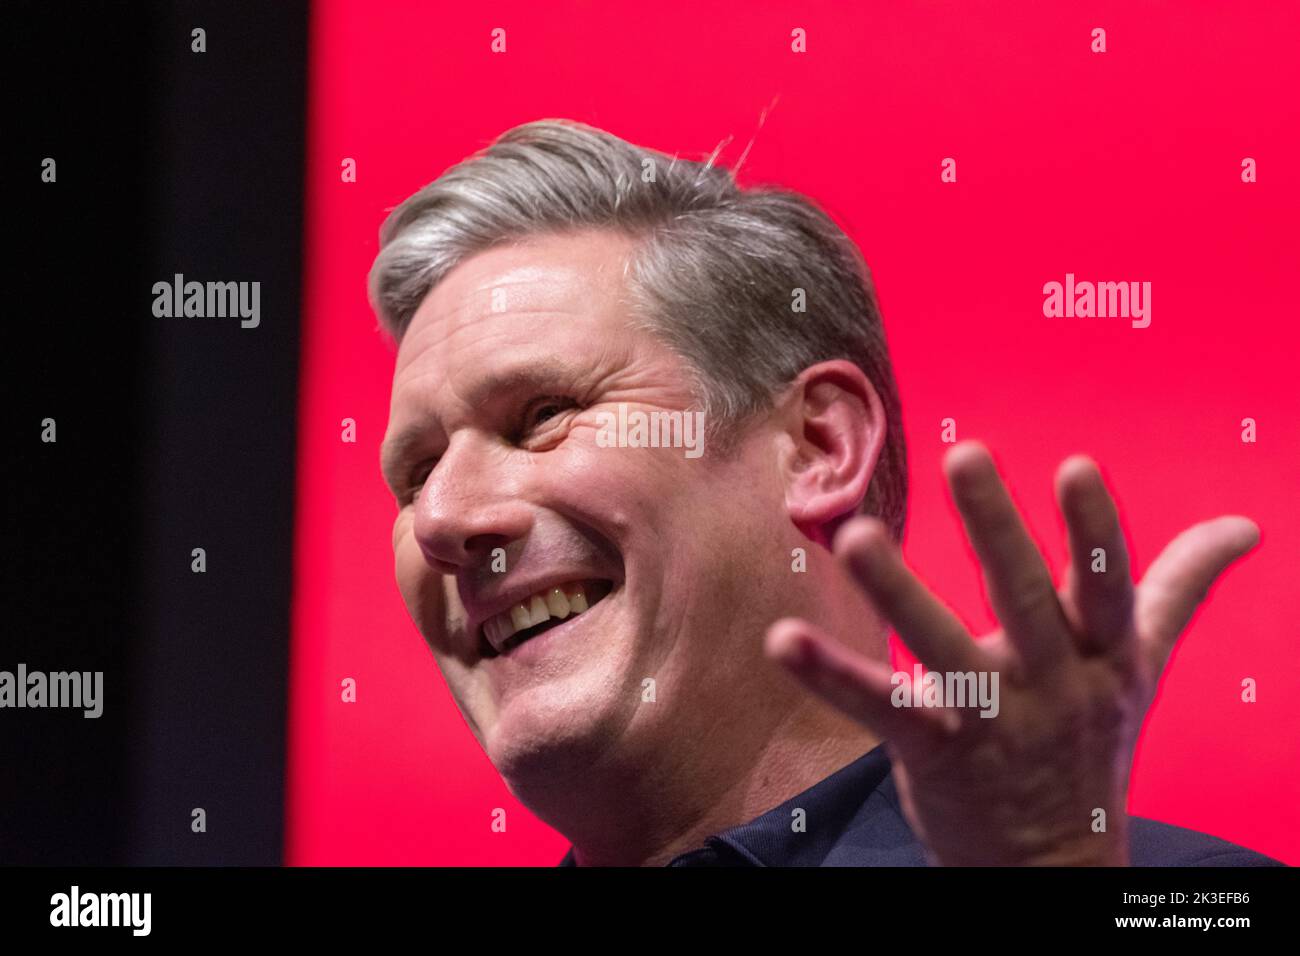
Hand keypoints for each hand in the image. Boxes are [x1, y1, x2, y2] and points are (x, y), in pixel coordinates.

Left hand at [765, 440, 1259, 865]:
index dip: (1096, 531)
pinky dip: (832, 676)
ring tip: (854, 534)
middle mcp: (1052, 684)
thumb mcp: (1141, 666)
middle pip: (1025, 599)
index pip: (1108, 588)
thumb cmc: (1091, 741)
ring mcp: (991, 720)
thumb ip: (1178, 587)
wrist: (1056, 865)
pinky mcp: (935, 752)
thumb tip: (1245, 526)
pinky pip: (881, 709)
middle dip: (997, 529)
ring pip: (943, 649)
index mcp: (1103, 655)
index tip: (1076, 467)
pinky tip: (783, 639)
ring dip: (899, 590)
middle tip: (966, 454)